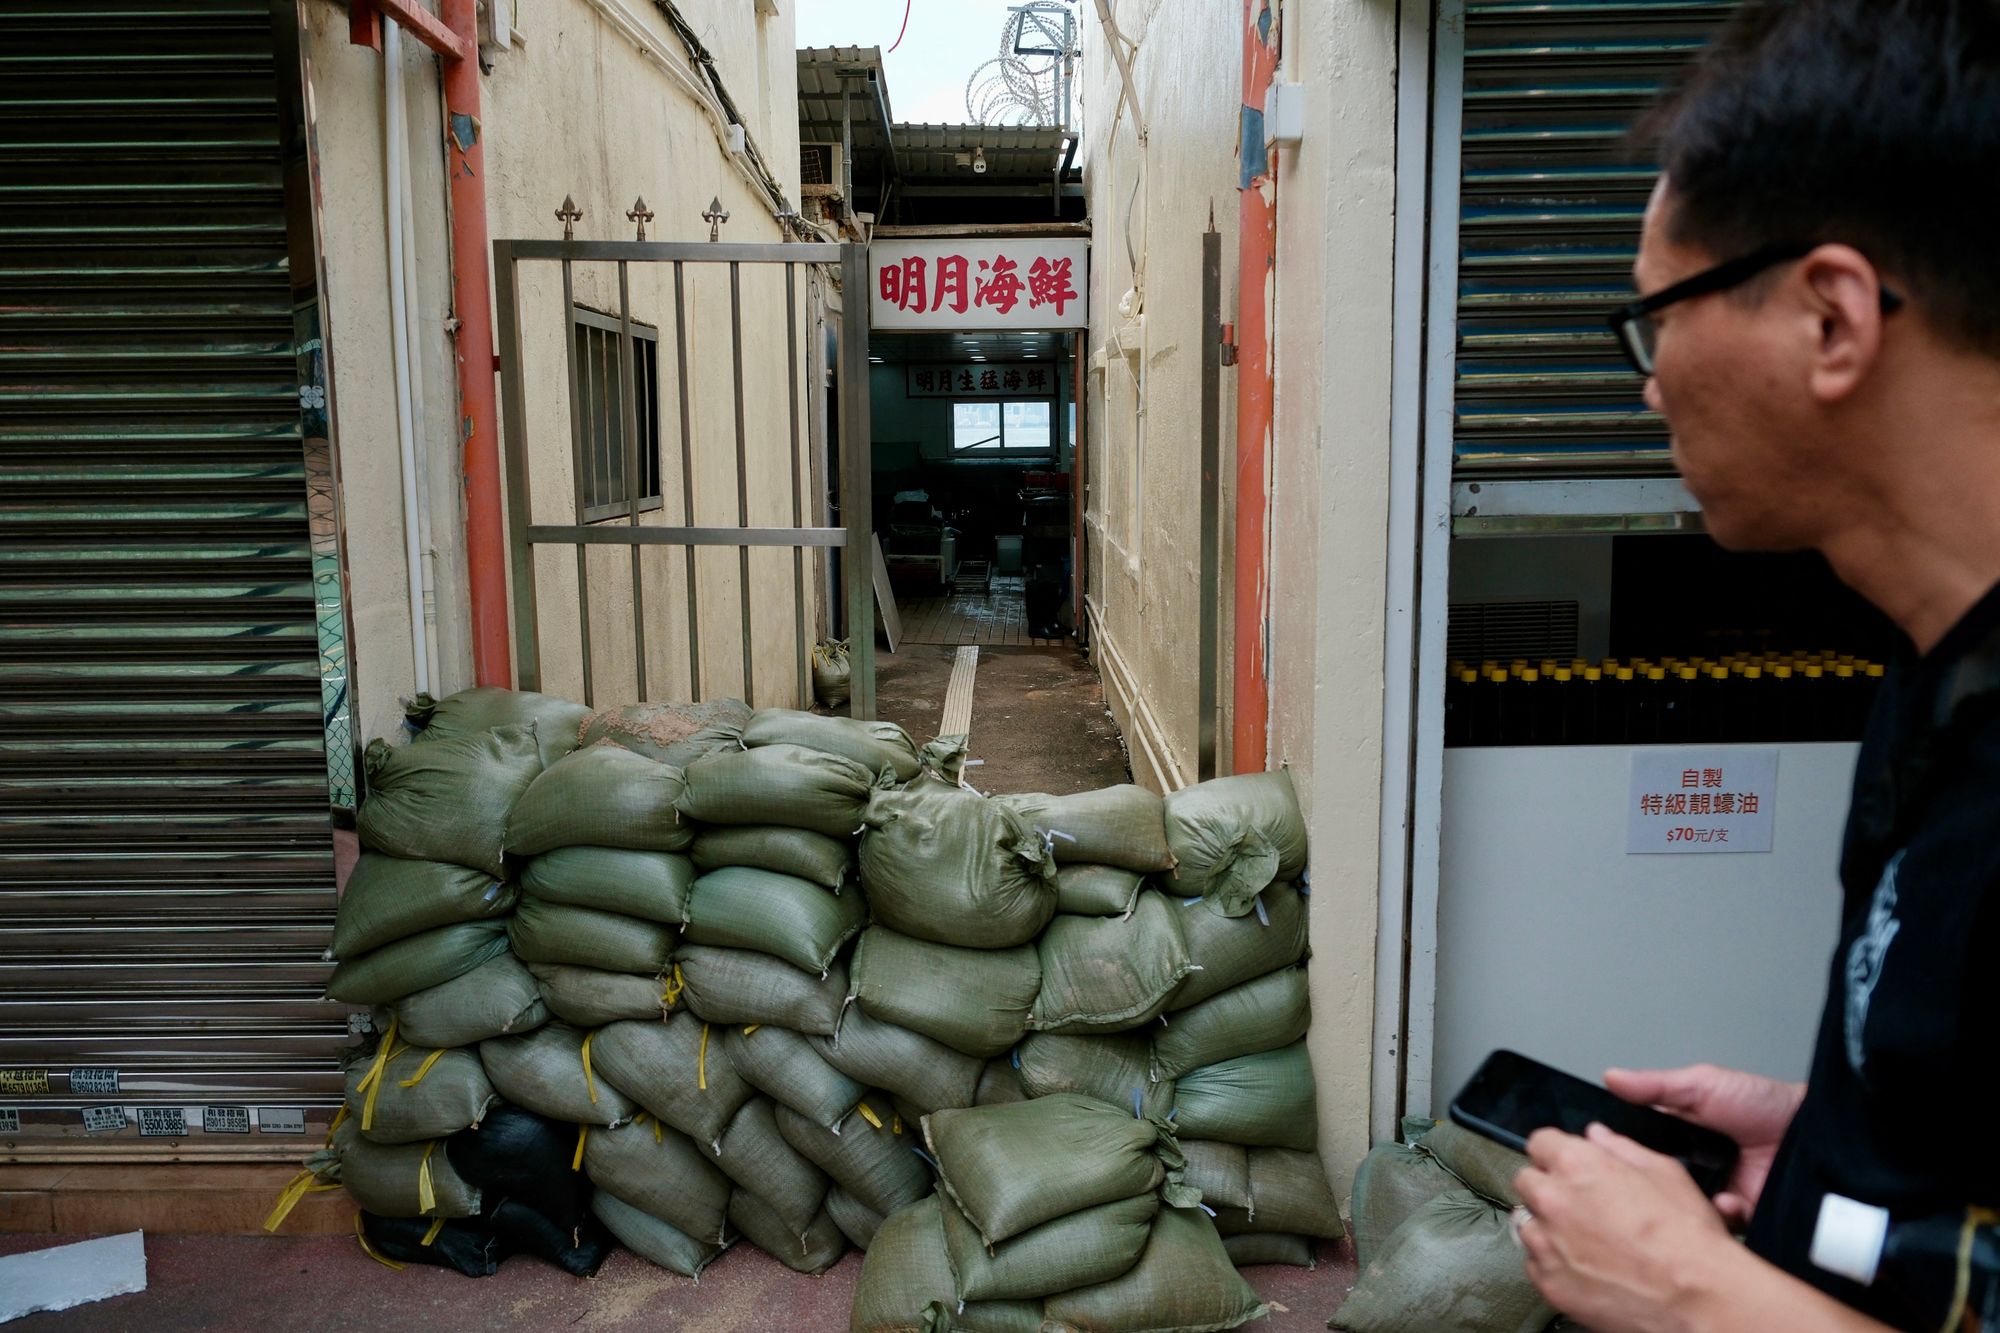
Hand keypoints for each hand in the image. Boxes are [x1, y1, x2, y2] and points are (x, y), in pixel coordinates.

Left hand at [1515, 1123, 1736, 1332]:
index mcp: (1576, 1164)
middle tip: (1582, 1206)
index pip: (1539, 1143)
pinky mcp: (1548, 1282)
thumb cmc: (1687, 1237)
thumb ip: (1621, 1149)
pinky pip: (1535, 1264)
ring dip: (1549, 1228)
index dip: (1558, 1154)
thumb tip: (1597, 1136)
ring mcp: (1546, 1244)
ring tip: (1588, 1241)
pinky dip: (1554, 1264)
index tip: (1569, 1166)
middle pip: (1527, 1182)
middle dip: (1550, 1188)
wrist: (1698, 1298)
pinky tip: (1587, 1268)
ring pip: (1528, 1224)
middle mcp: (1552, 1200)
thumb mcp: (1666, 1174)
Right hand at [1605, 1063, 1804, 1227]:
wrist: (1815, 1132)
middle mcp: (1696, 1168)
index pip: (1641, 1149)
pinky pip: (1721, 1225)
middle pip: (1658, 1182)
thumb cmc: (1765, 1104)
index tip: (1606, 1152)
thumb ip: (1656, 1086)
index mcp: (1681, 1138)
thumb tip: (1612, 1077)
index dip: (1625, 1152)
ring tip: (1687, 1190)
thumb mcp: (1704, 1085)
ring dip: (1684, 1202)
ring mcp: (1718, 1194)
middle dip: (1649, 1182)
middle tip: (1641, 1177)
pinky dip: (1721, 1215)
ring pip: (1685, 1208)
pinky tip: (1726, 1200)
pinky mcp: (1742, 1217)